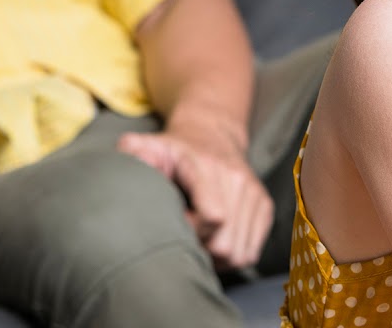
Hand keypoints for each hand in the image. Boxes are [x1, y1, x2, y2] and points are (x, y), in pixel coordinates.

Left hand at [117, 127, 272, 270]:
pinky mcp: (264, 207)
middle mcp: (237, 179)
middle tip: (183, 236)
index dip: (190, 232)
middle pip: (225, 245)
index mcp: (208, 166)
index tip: (173, 223)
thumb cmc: (174, 149)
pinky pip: (251, 253)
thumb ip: (133, 152)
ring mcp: (254, 194)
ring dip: (216, 257)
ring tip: (197, 238)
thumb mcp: (149, 145)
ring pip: (240, 254)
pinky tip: (213, 239)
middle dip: (201, 249)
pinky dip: (232, 256)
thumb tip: (127, 163)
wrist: (211, 134)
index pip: (213, 217)